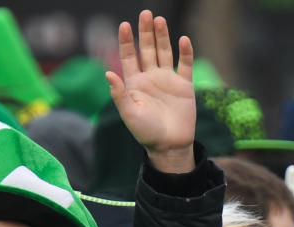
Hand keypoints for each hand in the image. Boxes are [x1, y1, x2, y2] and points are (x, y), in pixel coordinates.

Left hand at [107, 10, 195, 172]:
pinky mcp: (184, 86)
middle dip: (146, 32)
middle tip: (146, 14)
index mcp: (135, 83)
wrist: (170, 146)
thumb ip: (119, 94)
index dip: (127, 41)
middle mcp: (151, 77)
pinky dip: (186, 53)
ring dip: (163, 37)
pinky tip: (184, 40)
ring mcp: (168, 80)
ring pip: (165, 53)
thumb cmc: (146, 133)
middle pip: (147, 49)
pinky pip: (185, 65)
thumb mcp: (129, 114)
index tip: (125, 25)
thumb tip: (108, 73)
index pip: (129, 56)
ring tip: (160, 21)